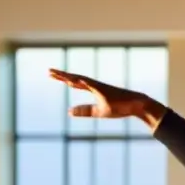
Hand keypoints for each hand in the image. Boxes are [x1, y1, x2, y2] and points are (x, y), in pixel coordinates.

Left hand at [48, 69, 162, 124]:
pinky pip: (92, 85)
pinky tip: (75, 80)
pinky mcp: (106, 90)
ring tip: (57, 74)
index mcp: (93, 89)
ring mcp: (99, 87)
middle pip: (75, 79)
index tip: (52, 75)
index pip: (75, 83)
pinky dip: (84, 82)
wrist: (136, 105)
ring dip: (69, 77)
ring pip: (81, 80)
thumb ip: (85, 111)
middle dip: (61, 75)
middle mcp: (94, 85)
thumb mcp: (99, 112)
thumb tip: (69, 112)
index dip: (63, 79)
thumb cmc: (120, 108)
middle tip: (48, 72)